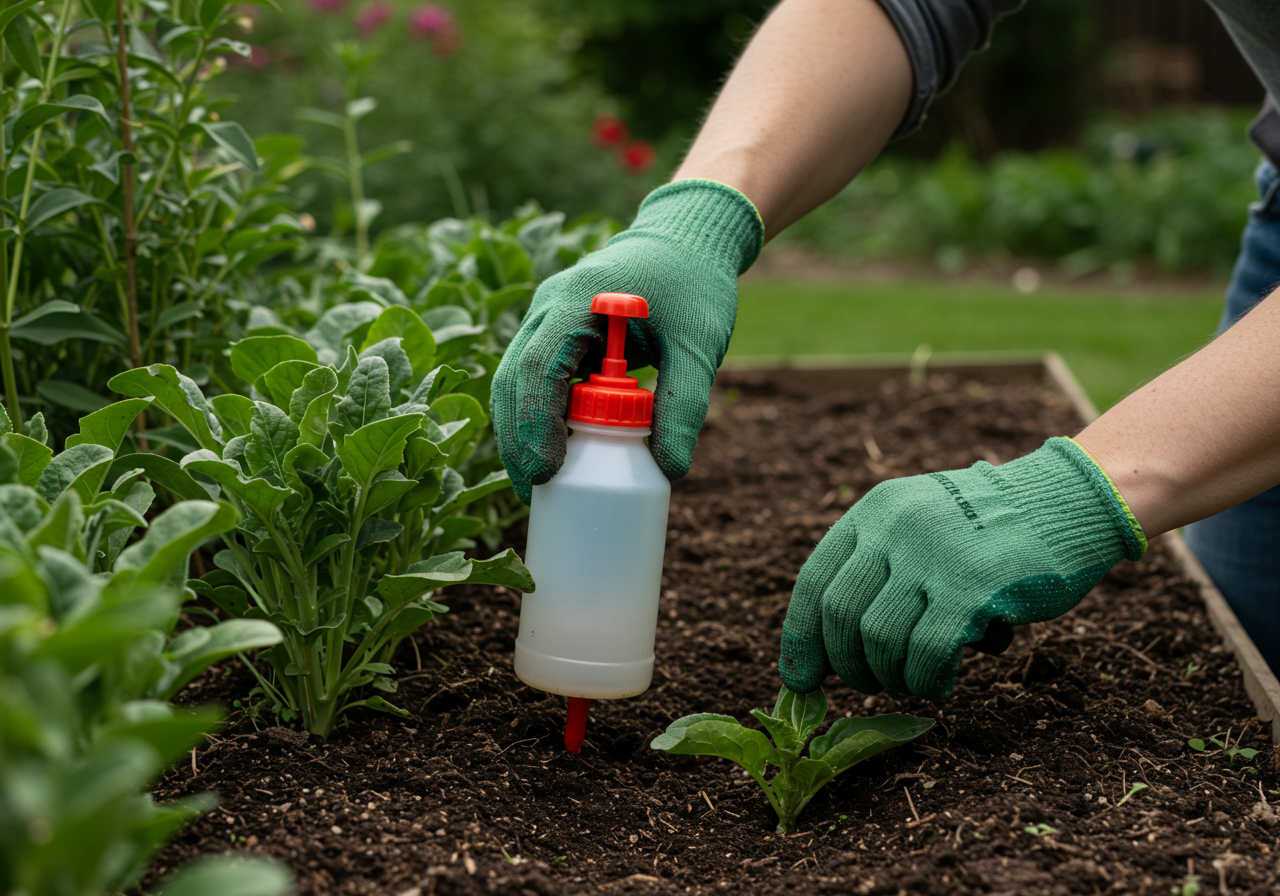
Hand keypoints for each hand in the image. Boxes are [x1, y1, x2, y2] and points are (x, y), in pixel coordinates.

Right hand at [491, 180, 762, 502]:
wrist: (685, 241)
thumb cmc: (693, 285)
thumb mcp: (699, 345)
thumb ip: (685, 404)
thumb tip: (670, 471)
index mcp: (577, 301)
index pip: (538, 367)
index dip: (535, 423)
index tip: (547, 471)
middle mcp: (549, 307)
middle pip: (512, 379)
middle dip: (517, 439)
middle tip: (536, 490)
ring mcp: (546, 318)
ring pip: (515, 381)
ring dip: (520, 431)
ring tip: (539, 484)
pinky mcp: (555, 334)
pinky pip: (533, 379)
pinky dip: (537, 416)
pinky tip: (552, 454)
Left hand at [779, 438, 1146, 700]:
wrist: (1068, 502)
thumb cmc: (990, 527)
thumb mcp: (921, 520)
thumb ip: (880, 565)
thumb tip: (831, 647)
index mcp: (875, 510)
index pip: (814, 580)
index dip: (801, 637)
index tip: (799, 676)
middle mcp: (895, 527)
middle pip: (839, 615)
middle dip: (846, 664)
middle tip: (867, 684)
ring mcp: (932, 556)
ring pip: (878, 640)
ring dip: (890, 676)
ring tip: (913, 681)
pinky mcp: (972, 588)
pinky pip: (925, 654)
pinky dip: (926, 680)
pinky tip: (941, 683)